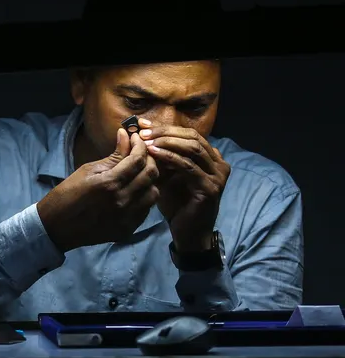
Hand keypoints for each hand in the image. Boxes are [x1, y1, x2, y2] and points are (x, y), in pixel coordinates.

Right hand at [37, 128, 159, 252]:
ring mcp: (127, 217)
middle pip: (151, 175)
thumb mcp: (87, 171)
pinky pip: (146, 210)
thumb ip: (112, 156)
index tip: (135, 139)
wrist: (56, 226)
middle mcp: (122, 201)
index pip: (138, 160)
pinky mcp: (128, 229)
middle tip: (138, 154)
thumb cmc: (66, 194)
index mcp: (109, 183)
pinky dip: (142, 198)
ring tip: (137, 176)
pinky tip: (132, 193)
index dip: (140, 145)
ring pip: (153, 193)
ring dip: (148, 181)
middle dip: (148, 159)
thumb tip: (126, 135)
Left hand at [137, 119, 230, 251]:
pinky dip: (170, 157)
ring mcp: (218, 175)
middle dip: (165, 132)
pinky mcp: (211, 187)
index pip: (190, 134)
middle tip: (142, 131)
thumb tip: (139, 133)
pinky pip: (188, 166)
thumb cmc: (176, 203)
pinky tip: (153, 154)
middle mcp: (219, 163)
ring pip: (192, 148)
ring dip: (166, 142)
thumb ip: (159, 156)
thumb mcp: (166, 175)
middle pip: (192, 137)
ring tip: (145, 141)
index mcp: (211, 157)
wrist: (188, 232)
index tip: (141, 125)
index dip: (165, 127)